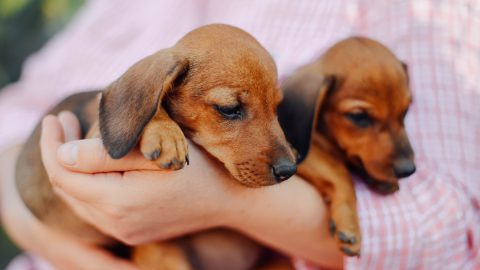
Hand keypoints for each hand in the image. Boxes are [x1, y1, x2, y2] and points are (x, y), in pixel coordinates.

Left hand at [41, 111, 341, 267]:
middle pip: (68, 188)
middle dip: (59, 153)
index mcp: (118, 202)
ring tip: (75, 139)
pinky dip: (89, 184)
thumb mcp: (156, 149)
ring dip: (72, 169)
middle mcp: (116, 224)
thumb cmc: (200, 166)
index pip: (63, 173)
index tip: (55, 117)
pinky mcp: (134, 231)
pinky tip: (96, 164)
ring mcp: (125, 231)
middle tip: (62, 122)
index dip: (53, 144)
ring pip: (80, 200)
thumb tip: (63, 153)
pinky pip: (97, 209)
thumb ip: (105, 153)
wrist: (231, 200)